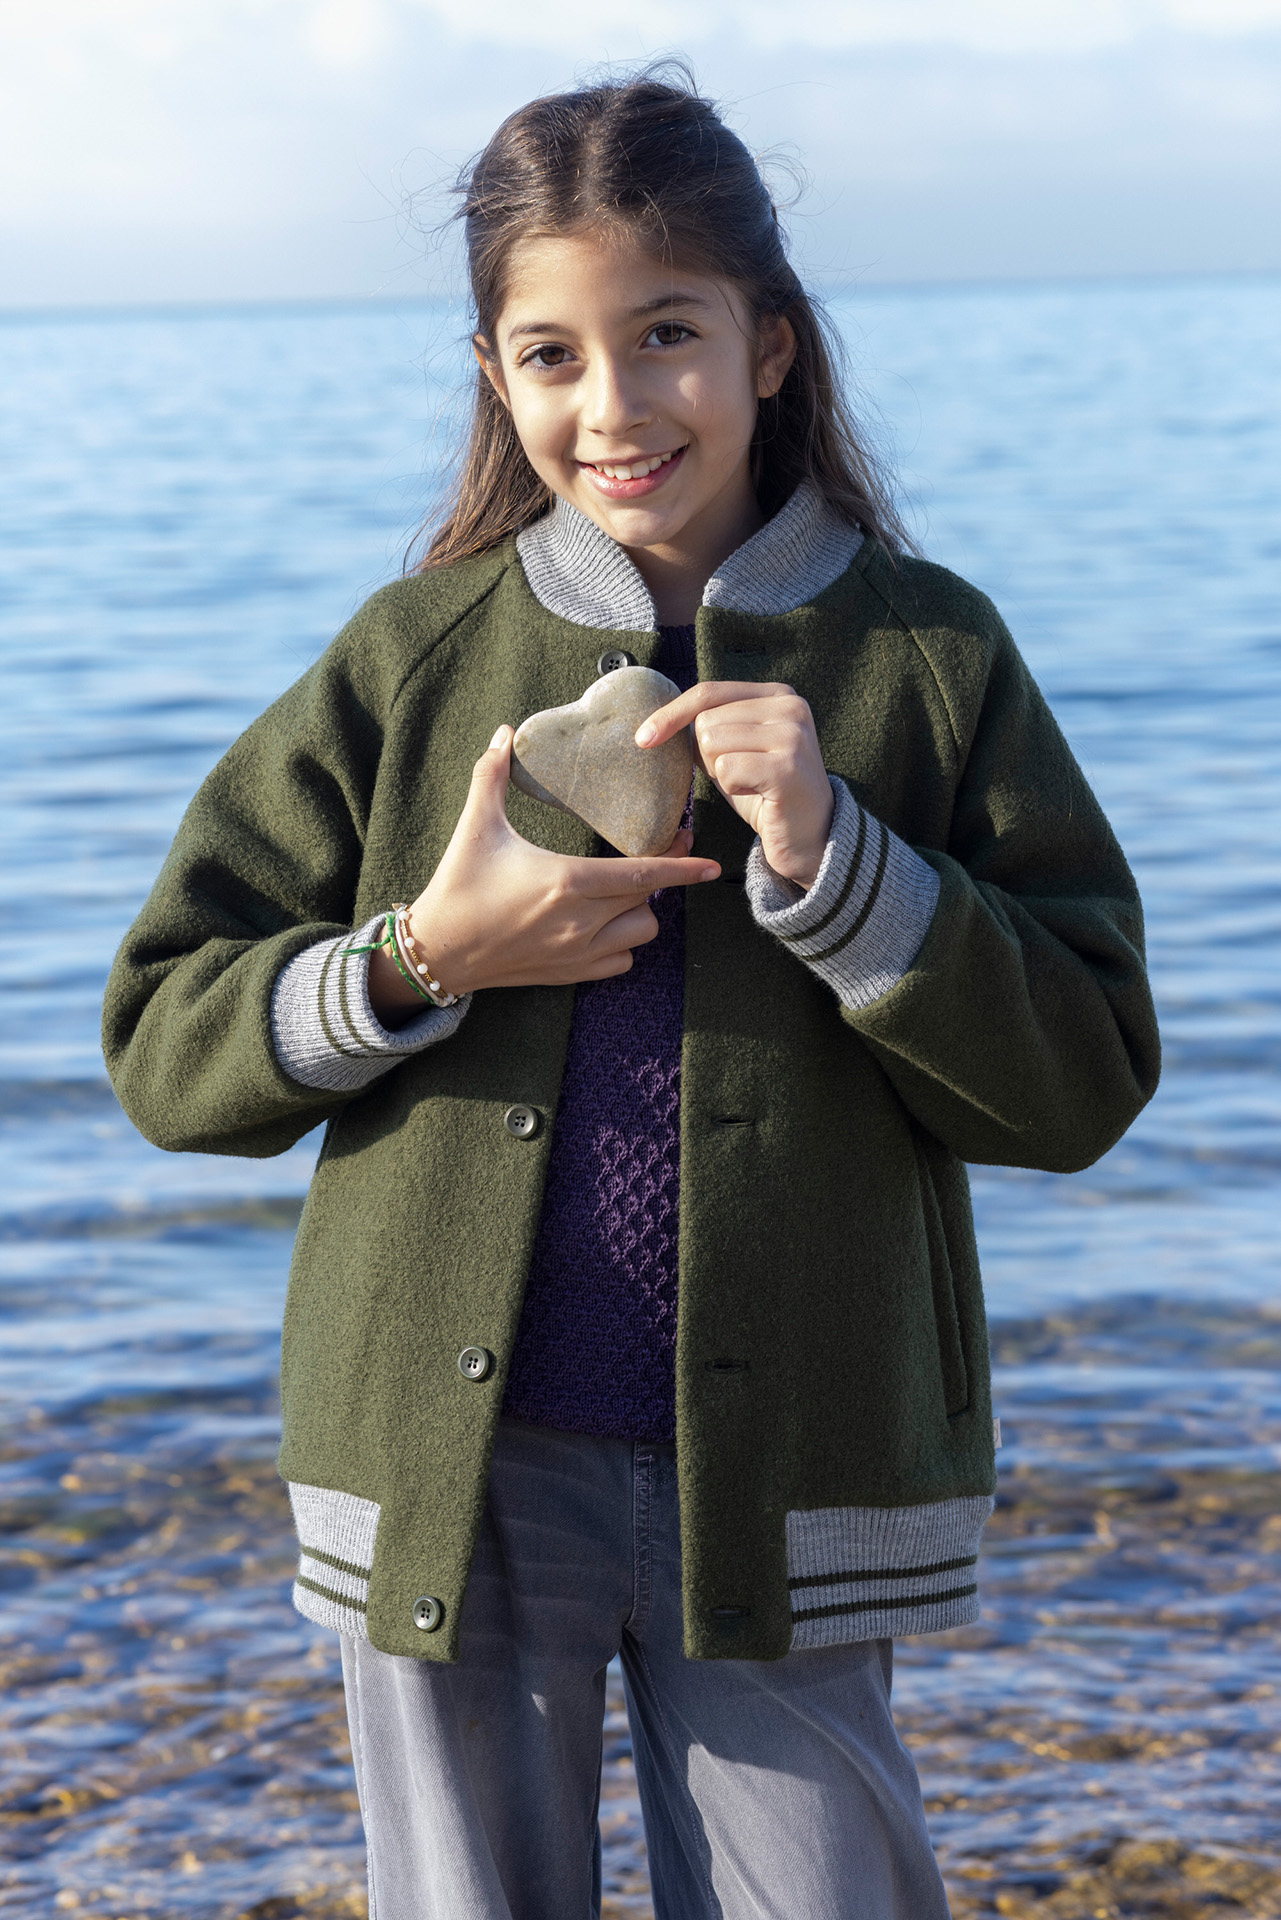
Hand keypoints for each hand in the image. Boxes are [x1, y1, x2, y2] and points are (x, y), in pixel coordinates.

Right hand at [368, 725, 719, 1020]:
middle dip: (661, 875)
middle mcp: (581, 921)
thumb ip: (493, 774)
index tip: (709, 862)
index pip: (642, 872)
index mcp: (568, 880)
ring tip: (625, 889)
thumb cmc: (458, 886)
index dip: (681, 865)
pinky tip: (606, 924)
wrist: (437, 951)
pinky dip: (623, 944)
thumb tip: (505, 732)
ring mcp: (578, 952)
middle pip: (648, 898)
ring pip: (641, 933)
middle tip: (662, 851)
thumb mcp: (476, 825)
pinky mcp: (570, 974)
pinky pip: (621, 962)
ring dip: (641, 911)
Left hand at [636, 683, 833, 887]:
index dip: (671, 714)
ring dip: (721, 773)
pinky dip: (733, 788)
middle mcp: (790, 706)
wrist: (810, 836)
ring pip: (713, 743)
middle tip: (741, 775)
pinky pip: (727, 770)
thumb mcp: (735, 752)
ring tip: (752, 784)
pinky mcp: (788, 767)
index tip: (642, 738)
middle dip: (708, 755)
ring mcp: (792, 735)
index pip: (709, 692)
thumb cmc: (766, 793)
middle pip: (707, 720)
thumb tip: (658, 721)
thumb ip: (709, 728)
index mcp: (778, 694)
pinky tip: (759, 796)